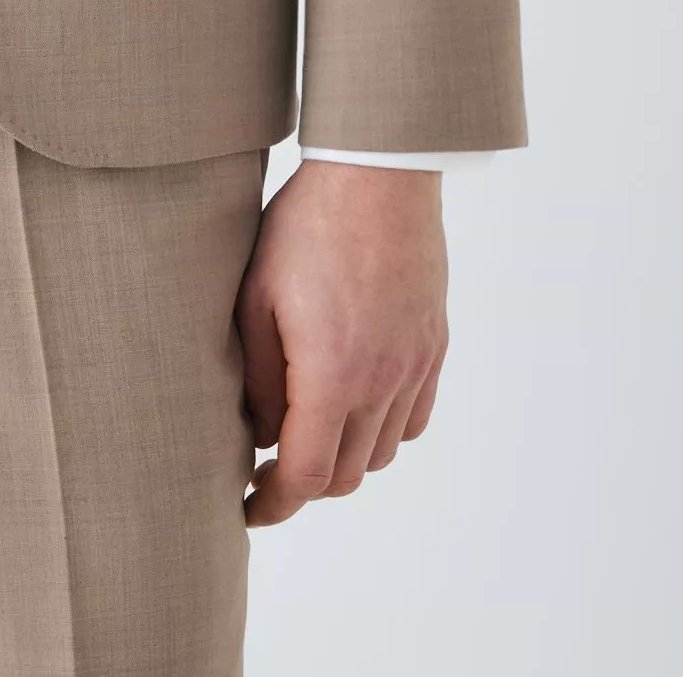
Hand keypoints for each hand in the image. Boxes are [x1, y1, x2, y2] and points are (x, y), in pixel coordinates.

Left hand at [234, 160, 447, 527]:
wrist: (377, 174)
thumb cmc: (306, 227)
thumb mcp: (257, 297)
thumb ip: (259, 377)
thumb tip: (262, 433)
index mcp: (332, 376)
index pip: (307, 476)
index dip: (275, 504)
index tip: (250, 508)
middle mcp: (382, 382)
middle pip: (347, 474)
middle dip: (304, 483)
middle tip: (267, 465)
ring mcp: (414, 366)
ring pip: (382, 451)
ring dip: (345, 456)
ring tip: (308, 429)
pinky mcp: (433, 345)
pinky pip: (414, 417)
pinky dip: (384, 429)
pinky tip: (355, 404)